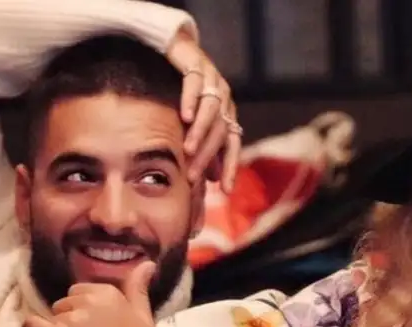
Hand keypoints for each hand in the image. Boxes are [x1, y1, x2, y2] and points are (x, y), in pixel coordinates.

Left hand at [22, 262, 156, 326]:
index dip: (86, 305)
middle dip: (71, 313)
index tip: (93, 321)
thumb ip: (139, 289)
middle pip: (67, 300)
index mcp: (110, 293)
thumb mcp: (144, 318)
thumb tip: (147, 263)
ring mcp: (69, 318)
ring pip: (53, 313)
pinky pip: (32, 323)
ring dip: (58, 325)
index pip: (84, 289)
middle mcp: (89, 300)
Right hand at [165, 28, 241, 191]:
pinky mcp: (199, 65)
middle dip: (207, 156)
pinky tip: (184, 116)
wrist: (178, 50)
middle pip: (221, 131)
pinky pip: (196, 84)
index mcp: (227, 115)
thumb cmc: (186, 92)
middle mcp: (225, 100)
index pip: (233, 145)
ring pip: (212, 110)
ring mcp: (214, 81)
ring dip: (200, 132)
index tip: (225, 191)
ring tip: (188, 149)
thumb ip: (203, 146)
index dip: (230, 168)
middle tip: (193, 176)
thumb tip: (210, 179)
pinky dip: (191, 100)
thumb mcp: (194, 121)